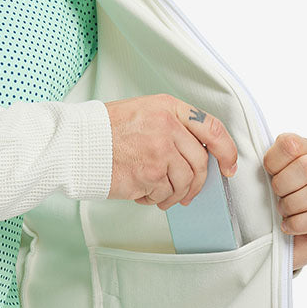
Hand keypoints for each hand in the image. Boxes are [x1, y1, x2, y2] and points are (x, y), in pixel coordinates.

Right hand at [105, 94, 237, 207]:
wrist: (78, 143)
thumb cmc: (104, 130)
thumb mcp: (143, 112)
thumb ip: (171, 125)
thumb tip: (194, 151)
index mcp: (168, 108)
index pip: (212, 129)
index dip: (227, 151)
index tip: (229, 165)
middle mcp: (168, 127)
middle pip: (200, 162)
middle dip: (198, 183)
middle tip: (190, 192)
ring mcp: (159, 151)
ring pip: (185, 182)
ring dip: (176, 195)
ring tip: (161, 195)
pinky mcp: (149, 174)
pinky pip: (164, 193)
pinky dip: (156, 199)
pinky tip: (143, 193)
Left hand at [263, 132, 306, 271]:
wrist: (277, 240)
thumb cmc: (268, 206)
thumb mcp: (261, 181)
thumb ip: (259, 164)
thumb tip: (240, 155)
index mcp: (305, 153)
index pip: (292, 144)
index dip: (274, 161)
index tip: (267, 174)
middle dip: (283, 184)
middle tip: (276, 196)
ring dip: (292, 204)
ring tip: (282, 212)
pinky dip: (297, 223)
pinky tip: (287, 226)